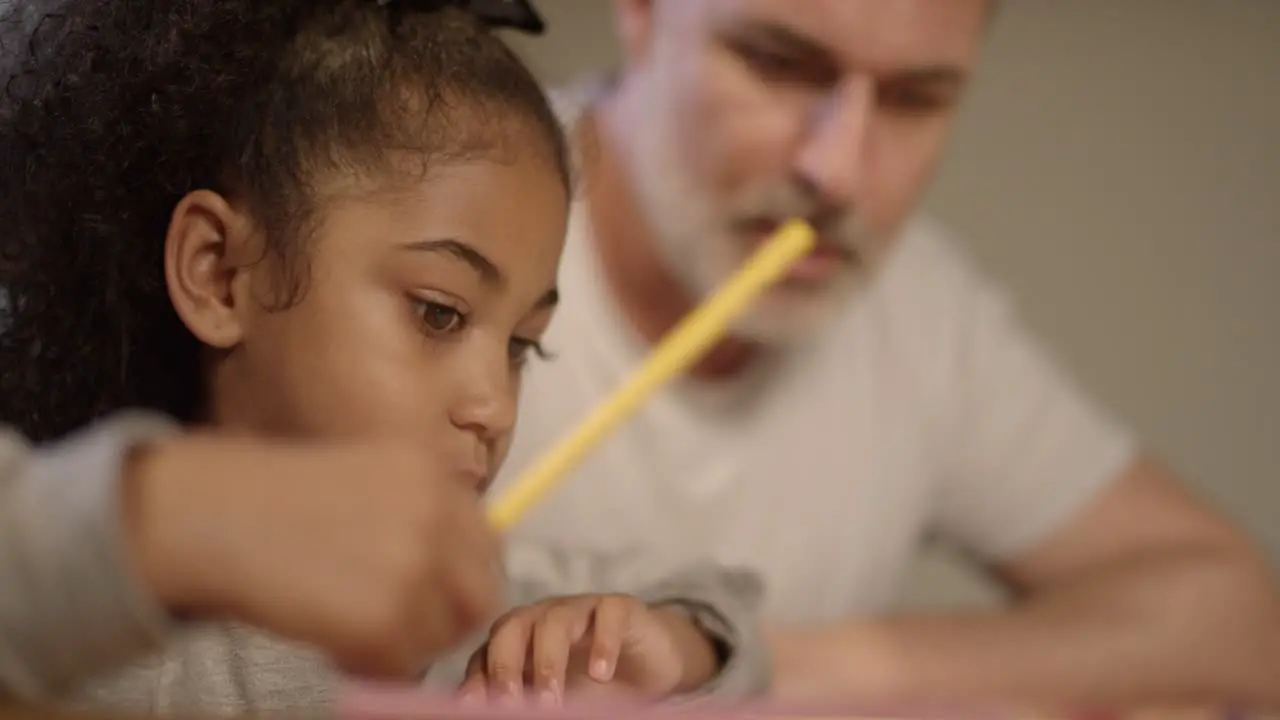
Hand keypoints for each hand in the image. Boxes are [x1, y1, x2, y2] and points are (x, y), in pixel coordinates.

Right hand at [120, 434, 502, 678]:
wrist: (216, 514)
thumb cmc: (280, 498)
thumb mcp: (370, 477)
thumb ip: (422, 515)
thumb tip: (460, 574)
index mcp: (434, 476)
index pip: (488, 545)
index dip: (463, 578)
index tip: (437, 595)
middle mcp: (436, 517)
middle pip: (481, 596)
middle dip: (448, 622)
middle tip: (406, 631)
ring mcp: (414, 568)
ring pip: (443, 636)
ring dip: (407, 646)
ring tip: (356, 634)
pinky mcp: (383, 618)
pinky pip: (402, 665)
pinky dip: (373, 667)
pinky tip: (333, 645)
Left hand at [458, 594, 720, 705]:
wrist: (653, 662)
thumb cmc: (596, 685)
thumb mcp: (559, 700)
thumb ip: (527, 704)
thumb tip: (488, 716)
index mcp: (519, 640)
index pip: (486, 655)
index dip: (478, 681)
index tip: (474, 710)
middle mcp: (543, 618)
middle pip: (512, 626)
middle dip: (506, 667)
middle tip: (511, 705)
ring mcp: (581, 608)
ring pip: (555, 620)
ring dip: (548, 661)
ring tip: (553, 700)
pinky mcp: (619, 606)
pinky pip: (607, 614)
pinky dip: (603, 643)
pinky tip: (603, 673)